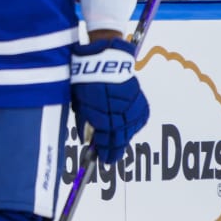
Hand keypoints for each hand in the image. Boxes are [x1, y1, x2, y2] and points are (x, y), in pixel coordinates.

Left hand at [70, 38, 148, 164]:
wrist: (104, 59)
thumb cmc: (85, 81)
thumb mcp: (80, 105)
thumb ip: (86, 123)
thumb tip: (88, 140)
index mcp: (105, 118)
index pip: (107, 142)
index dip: (105, 152)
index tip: (103, 160)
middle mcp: (122, 116)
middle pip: (121, 138)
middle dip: (114, 148)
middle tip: (109, 157)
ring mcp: (134, 109)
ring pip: (130, 130)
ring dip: (123, 136)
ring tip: (116, 143)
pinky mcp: (140, 102)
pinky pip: (137, 119)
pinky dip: (131, 125)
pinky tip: (126, 128)